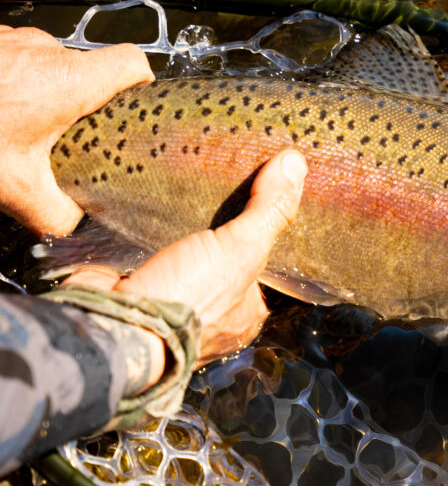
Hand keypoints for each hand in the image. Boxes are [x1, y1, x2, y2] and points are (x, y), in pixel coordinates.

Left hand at [0, 26, 152, 235]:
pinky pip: (17, 60)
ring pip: (49, 66)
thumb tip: (76, 224)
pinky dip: (14, 84)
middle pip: (89, 71)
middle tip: (65, 138)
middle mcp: (45, 52)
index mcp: (68, 82)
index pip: (134, 63)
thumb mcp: (14, 189)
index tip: (138, 104)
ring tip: (22, 126)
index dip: (143, 84)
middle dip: (82, 105)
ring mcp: (13, 40)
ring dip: (43, 94)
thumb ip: (58, 214)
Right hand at [65, 150, 307, 389]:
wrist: (113, 323)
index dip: (263, 231)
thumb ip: (268, 211)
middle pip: (222, 256)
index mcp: (246, 312)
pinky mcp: (132, 283)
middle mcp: (212, 312)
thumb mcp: (241, 251)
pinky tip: (150, 197)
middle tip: (221, 180)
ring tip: (186, 181)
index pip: (264, 266)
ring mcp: (170, 299)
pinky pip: (144, 248)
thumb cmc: (188, 299)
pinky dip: (146, 226)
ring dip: (180, 223)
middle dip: (218, 225)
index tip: (263, 193)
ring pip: (182, 252)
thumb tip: (296, 163)